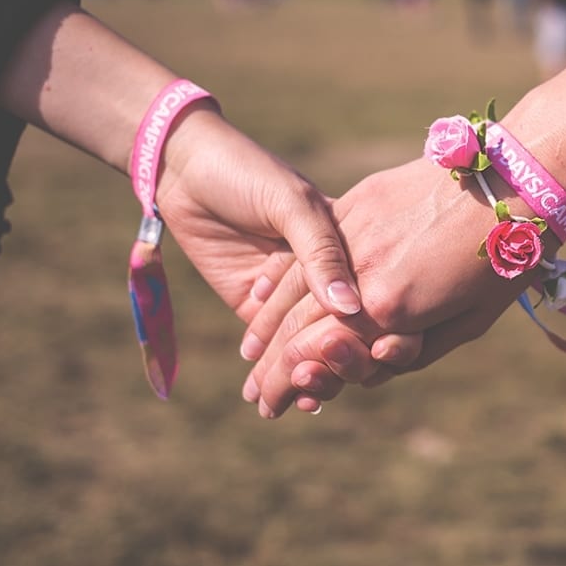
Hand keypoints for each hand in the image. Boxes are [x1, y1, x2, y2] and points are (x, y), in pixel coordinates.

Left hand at [152, 104, 419, 411]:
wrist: (182, 167)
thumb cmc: (246, 172)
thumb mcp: (291, 205)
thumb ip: (320, 253)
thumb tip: (350, 307)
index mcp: (347, 241)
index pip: (373, 292)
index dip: (379, 326)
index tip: (384, 355)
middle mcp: (323, 271)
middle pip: (344, 326)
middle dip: (345, 361)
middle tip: (341, 383)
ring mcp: (288, 292)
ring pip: (311, 343)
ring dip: (316, 375)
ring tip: (312, 398)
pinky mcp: (253, 306)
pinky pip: (275, 347)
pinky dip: (288, 374)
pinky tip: (296, 398)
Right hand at [244, 158, 543, 416]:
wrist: (516, 178)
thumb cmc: (505, 259)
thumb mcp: (467, 323)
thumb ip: (413, 349)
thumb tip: (371, 360)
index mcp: (389, 308)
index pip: (320, 355)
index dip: (291, 385)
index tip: (273, 408)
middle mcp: (362, 272)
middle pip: (299, 327)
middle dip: (273, 368)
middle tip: (256, 398)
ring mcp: (355, 231)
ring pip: (295, 284)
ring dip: (268, 327)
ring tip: (251, 359)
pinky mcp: (359, 201)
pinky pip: (310, 246)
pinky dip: (284, 276)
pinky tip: (264, 296)